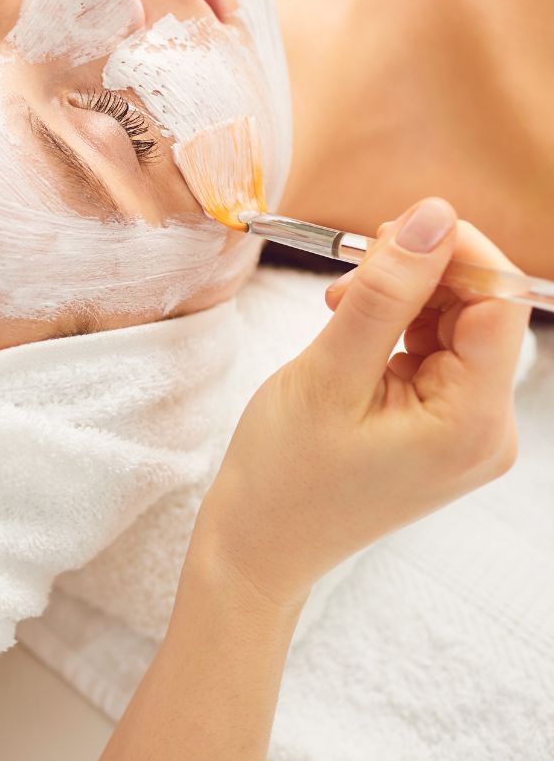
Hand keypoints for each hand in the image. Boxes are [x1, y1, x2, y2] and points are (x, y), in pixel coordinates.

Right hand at [192, 197, 529, 606]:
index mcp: (471, 424)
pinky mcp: (439, 431)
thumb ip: (384, 292)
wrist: (260, 543)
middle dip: (423, 276)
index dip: (458, 253)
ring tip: (338, 307)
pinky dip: (395, 330)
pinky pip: (433, 358)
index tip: (398, 227)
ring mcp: (465, 434)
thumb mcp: (329, 373)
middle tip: (357, 260)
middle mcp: (486, 431)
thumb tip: (432, 216)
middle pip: (479, 316)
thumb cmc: (284, 473)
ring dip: (402, 301)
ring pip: (453, 331)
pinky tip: (350, 330)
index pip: (500, 306)